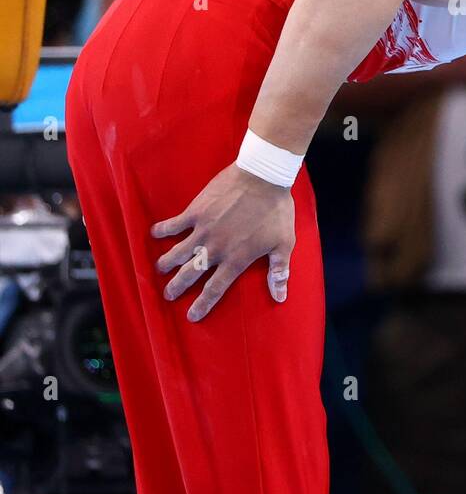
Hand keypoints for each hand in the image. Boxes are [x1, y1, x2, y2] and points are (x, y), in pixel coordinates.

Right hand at [151, 163, 295, 320]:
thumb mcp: (284, 243)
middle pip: (190, 274)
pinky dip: (163, 230)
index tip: (191, 316)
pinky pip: (174, 224)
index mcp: (236, 259)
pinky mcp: (196, 211)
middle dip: (176, 287)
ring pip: (177, 252)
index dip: (202, 304)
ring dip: (166, 263)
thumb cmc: (276, 210)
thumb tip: (280, 297)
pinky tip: (154, 234)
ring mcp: (203, 229)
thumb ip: (279, 271)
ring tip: (159, 269)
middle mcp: (215, 249)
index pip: (215, 289)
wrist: (262, 177)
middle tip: (168, 295)